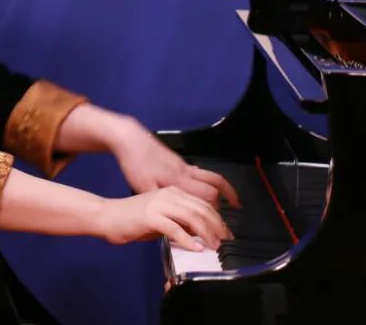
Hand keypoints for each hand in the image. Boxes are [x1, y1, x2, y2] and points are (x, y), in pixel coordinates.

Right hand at [98, 186, 232, 250]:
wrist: (107, 216)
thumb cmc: (131, 219)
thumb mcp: (160, 219)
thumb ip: (178, 223)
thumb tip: (198, 234)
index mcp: (172, 193)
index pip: (201, 203)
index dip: (217, 219)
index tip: (225, 233)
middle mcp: (168, 195)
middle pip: (201, 209)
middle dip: (216, 226)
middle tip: (225, 241)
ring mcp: (159, 204)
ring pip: (191, 216)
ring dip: (206, 233)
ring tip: (214, 246)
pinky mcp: (150, 216)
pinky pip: (174, 228)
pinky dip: (188, 240)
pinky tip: (196, 248)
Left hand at [110, 118, 240, 209]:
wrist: (131, 139)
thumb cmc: (136, 163)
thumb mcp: (142, 187)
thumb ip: (161, 203)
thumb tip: (174, 217)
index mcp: (179, 181)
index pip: (206, 197)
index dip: (213, 213)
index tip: (216, 227)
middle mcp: (186, 172)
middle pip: (214, 187)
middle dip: (224, 203)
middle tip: (227, 219)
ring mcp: (184, 165)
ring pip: (212, 176)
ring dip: (225, 189)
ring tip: (234, 201)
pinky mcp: (180, 161)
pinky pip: (203, 173)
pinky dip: (212, 182)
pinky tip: (209, 189)